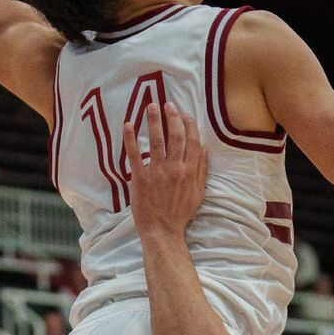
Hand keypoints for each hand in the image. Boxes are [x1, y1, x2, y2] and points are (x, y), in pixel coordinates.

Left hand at [123, 102, 207, 238]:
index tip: (184, 113)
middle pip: (175, 136)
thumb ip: (202, 170)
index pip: (192, 141)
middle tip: (167, 103)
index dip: (189, 124)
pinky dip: (130, 138)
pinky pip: (134, 154)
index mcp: (189, 171)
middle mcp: (175, 168)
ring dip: (153, 120)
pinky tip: (128, 124)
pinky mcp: (140, 178)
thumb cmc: (180, 213)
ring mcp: (156, 172)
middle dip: (172, 116)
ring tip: (150, 106)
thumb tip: (205, 149)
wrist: (163, 230)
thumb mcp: (198, 193)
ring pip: (156, 140)